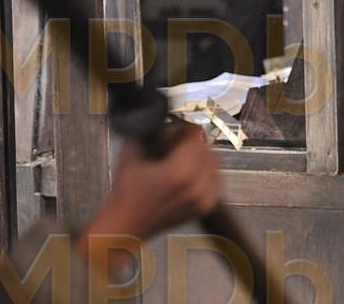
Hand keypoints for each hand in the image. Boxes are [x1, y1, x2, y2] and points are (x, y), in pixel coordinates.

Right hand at [81, 123, 219, 243]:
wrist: (126, 225)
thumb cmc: (126, 190)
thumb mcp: (132, 151)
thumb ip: (152, 130)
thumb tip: (168, 118)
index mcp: (180, 172)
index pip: (196, 135)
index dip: (184, 128)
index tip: (176, 129)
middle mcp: (196, 186)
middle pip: (207, 147)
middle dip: (193, 141)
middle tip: (177, 142)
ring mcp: (203, 198)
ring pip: (215, 162)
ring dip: (201, 156)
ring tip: (182, 158)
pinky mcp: (206, 206)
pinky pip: (217, 179)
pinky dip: (207, 172)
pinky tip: (191, 172)